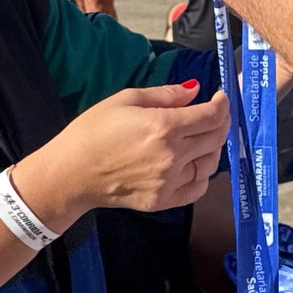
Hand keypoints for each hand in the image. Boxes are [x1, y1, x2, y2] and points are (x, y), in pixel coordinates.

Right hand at [16, 83, 229, 219]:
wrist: (71, 173)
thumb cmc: (93, 131)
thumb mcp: (126, 99)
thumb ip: (166, 95)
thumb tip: (195, 91)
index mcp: (163, 127)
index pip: (210, 116)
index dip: (222, 104)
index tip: (220, 97)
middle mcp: (172, 156)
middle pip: (214, 138)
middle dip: (221, 122)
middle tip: (216, 113)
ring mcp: (169, 182)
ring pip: (209, 164)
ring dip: (214, 147)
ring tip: (205, 137)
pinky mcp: (163, 201)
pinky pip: (197, 188)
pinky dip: (203, 175)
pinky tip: (195, 163)